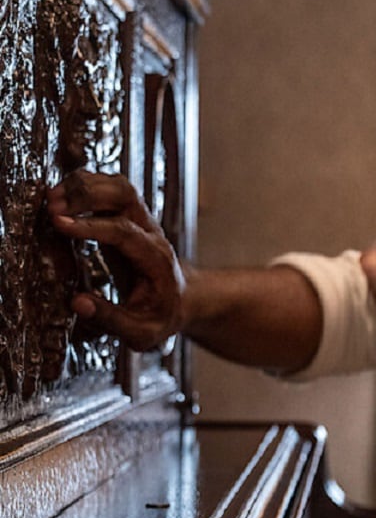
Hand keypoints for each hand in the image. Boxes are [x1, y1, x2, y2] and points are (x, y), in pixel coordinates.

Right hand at [47, 170, 184, 350]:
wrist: (182, 300)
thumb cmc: (162, 316)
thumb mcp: (142, 332)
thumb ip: (112, 319)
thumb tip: (78, 303)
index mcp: (156, 259)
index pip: (124, 231)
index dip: (90, 225)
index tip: (59, 223)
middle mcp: (150, 233)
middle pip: (125, 195)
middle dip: (87, 195)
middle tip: (52, 206)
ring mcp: (141, 222)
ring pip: (118, 186)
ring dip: (85, 185)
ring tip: (52, 198)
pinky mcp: (127, 218)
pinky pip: (111, 190)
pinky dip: (86, 185)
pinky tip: (63, 197)